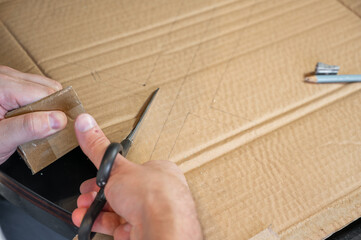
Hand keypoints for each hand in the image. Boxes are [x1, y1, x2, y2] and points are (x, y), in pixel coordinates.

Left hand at [0, 66, 66, 163]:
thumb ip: (27, 128)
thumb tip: (58, 119)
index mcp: (0, 85)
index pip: (45, 93)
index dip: (57, 111)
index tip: (62, 129)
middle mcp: (4, 75)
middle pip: (47, 87)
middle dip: (53, 108)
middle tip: (48, 131)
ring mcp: (6, 78)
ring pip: (44, 88)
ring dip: (47, 108)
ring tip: (37, 126)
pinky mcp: (8, 84)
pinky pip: (35, 90)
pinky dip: (39, 105)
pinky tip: (31, 120)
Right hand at [72, 114, 202, 239]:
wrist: (162, 229)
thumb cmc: (153, 195)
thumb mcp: (117, 166)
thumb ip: (98, 147)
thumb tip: (85, 123)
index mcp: (157, 171)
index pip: (129, 170)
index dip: (108, 174)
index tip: (93, 177)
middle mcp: (157, 193)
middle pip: (121, 191)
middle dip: (98, 194)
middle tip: (85, 195)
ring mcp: (151, 214)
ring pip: (118, 210)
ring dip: (95, 210)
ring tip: (81, 210)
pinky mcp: (143, 231)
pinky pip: (119, 226)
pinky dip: (101, 224)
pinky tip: (88, 222)